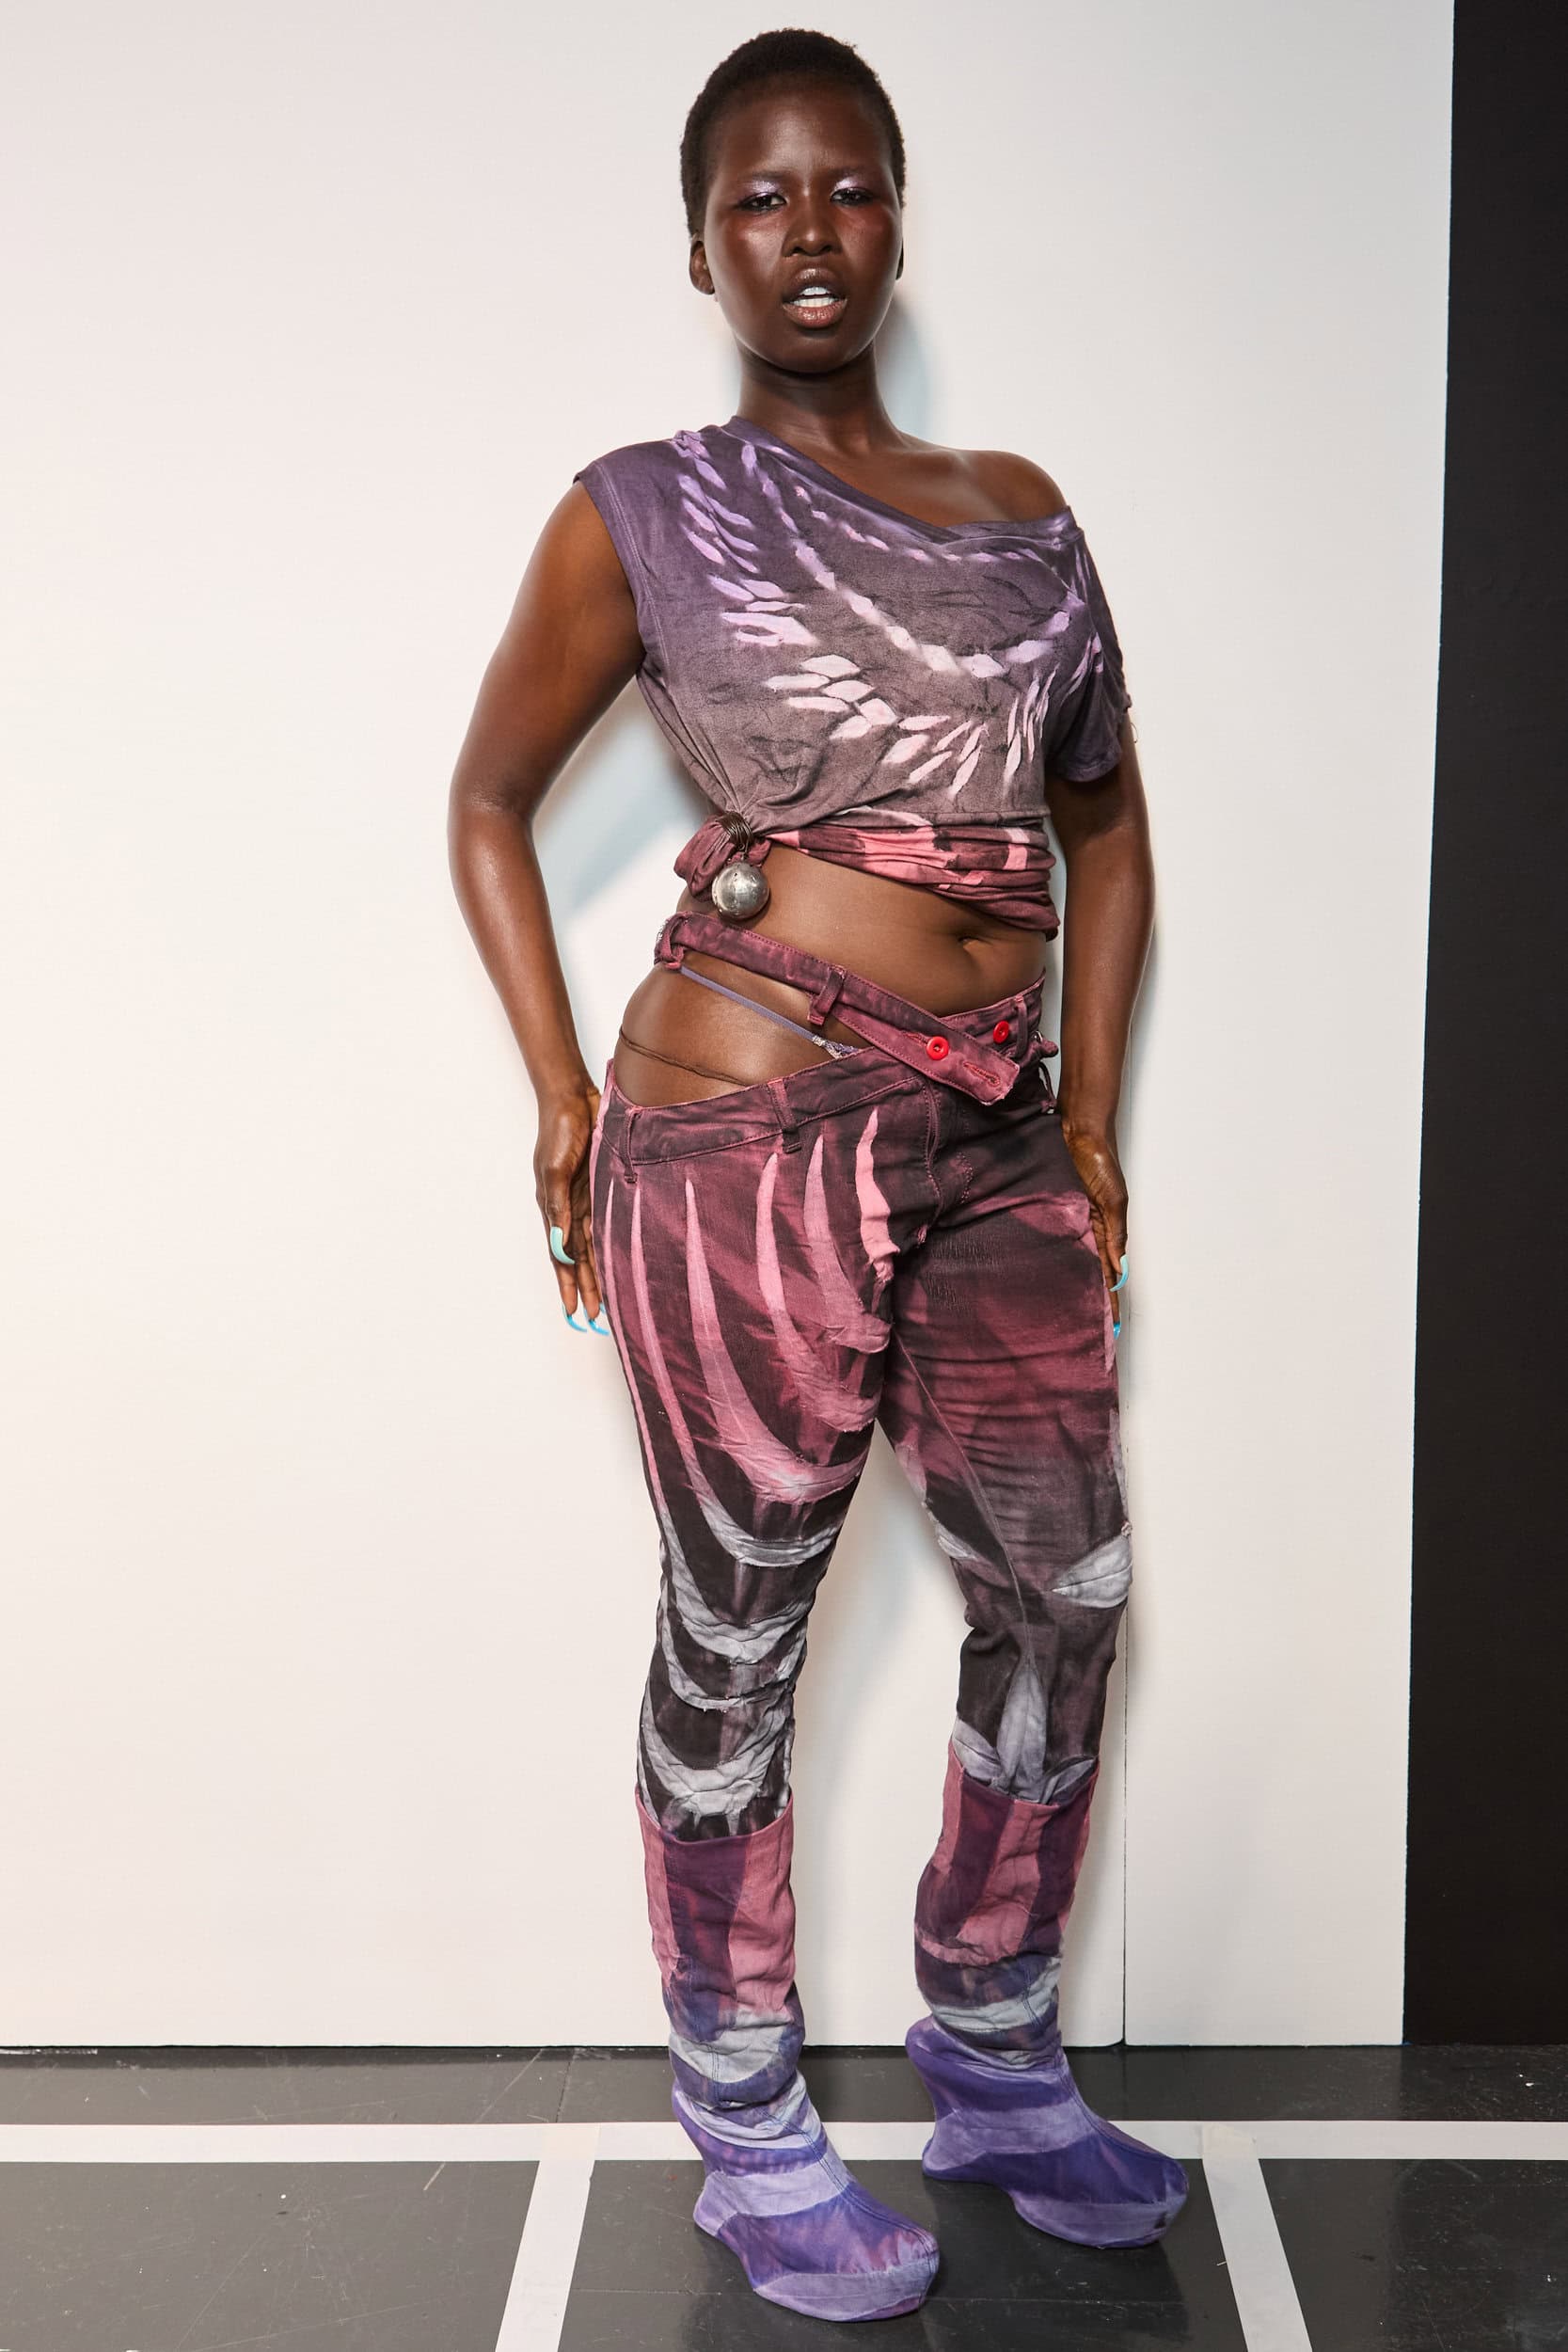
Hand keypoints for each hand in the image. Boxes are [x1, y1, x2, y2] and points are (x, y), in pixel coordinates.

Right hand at [536, 1080, 606, 1331]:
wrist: (575, 1099)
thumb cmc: (558, 1131)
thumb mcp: (553, 1169)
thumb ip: (558, 1207)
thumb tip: (560, 1244)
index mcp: (554, 1210)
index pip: (562, 1258)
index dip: (568, 1286)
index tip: (574, 1314)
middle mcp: (571, 1210)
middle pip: (581, 1259)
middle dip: (588, 1289)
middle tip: (598, 1319)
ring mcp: (589, 1200)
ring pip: (597, 1247)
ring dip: (602, 1274)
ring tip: (611, 1301)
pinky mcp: (605, 1187)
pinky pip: (609, 1223)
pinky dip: (613, 1245)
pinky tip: (622, 1261)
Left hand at [1061, 1118, 1128, 1325]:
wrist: (1078, 1130)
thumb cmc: (1101, 1159)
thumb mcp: (1114, 1199)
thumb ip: (1115, 1233)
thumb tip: (1118, 1267)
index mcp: (1105, 1230)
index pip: (1109, 1273)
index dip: (1110, 1298)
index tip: (1112, 1326)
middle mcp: (1085, 1230)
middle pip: (1087, 1273)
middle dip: (1087, 1301)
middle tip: (1081, 1332)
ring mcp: (1065, 1222)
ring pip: (1066, 1261)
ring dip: (1065, 1285)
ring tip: (1058, 1315)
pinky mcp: (1047, 1210)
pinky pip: (1047, 1239)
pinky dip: (1046, 1259)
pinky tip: (1036, 1277)